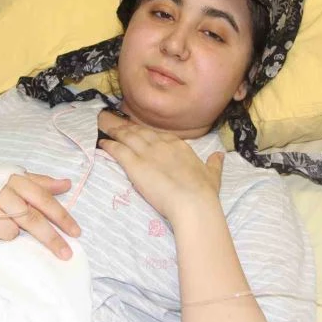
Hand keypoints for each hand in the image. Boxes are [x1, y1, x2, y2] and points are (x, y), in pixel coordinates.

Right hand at [0, 173, 80, 258]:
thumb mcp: (15, 177)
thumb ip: (40, 182)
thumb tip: (67, 184)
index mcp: (16, 181)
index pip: (43, 200)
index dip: (61, 217)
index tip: (76, 233)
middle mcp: (2, 194)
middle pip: (32, 220)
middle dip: (51, 238)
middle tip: (66, 254)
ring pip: (9, 234)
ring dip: (8, 233)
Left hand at [98, 113, 223, 221]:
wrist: (193, 202)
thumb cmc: (204, 192)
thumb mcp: (213, 175)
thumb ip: (214, 164)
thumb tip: (220, 155)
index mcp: (179, 146)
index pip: (157, 135)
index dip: (145, 132)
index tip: (137, 129)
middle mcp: (162, 145)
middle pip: (139, 131)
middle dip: (125, 125)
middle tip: (111, 118)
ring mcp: (148, 153)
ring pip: (127, 136)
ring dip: (113, 129)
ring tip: (102, 124)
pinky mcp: (135, 164)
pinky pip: (118, 151)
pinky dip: (109, 145)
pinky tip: (102, 143)